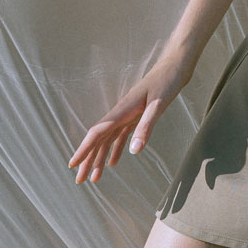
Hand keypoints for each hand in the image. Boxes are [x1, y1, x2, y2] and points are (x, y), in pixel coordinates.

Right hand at [67, 51, 192, 183]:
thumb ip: (146, 127)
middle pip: (98, 139)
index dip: (84, 149)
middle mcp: (120, 113)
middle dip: (88, 159)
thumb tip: (133, 152)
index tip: (72, 164)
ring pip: (108, 139)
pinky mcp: (136, 115)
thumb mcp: (158, 104)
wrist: (175, 66)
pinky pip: (121, 136)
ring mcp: (127, 114)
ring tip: (94, 178)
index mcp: (122, 110)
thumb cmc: (166, 81)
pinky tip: (114, 162)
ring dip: (100, 158)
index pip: (97, 132)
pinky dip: (116, 150)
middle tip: (79, 181)